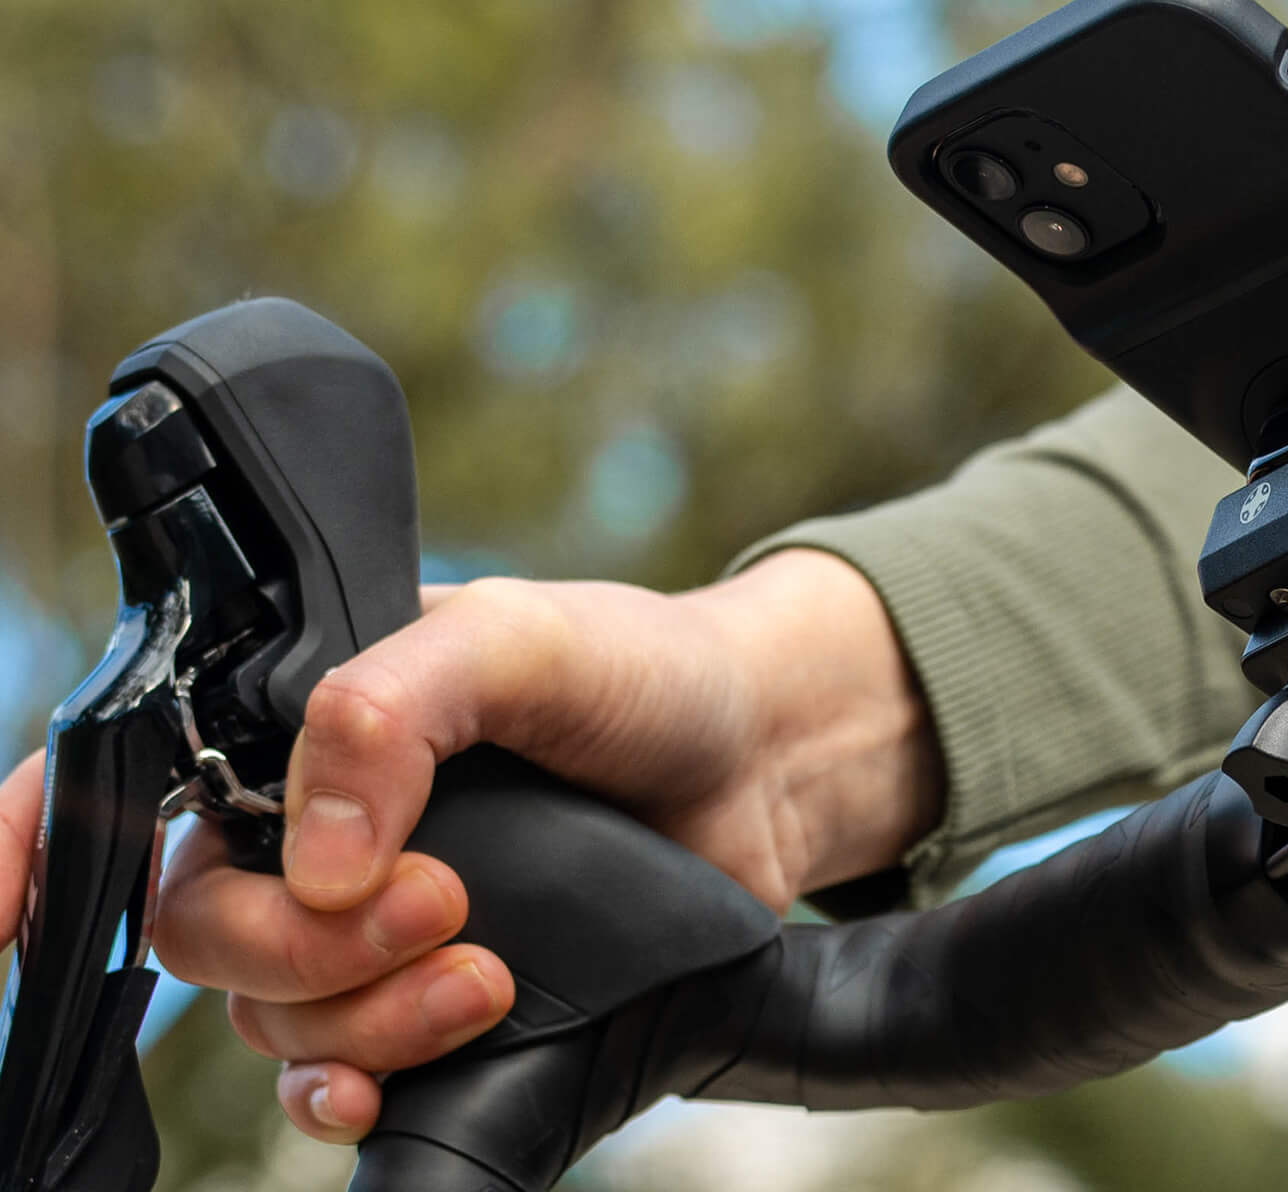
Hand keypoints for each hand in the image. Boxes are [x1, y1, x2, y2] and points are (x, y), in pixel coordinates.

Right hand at [0, 549, 938, 1144]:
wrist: (768, 757)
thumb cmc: (641, 673)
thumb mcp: (522, 634)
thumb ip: (393, 707)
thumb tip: (316, 856)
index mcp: (288, 728)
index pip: (104, 788)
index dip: (22, 854)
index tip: (2, 923)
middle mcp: (301, 835)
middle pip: (196, 929)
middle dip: (300, 943)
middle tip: (442, 905)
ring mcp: (360, 933)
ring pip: (268, 1017)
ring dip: (363, 1015)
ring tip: (490, 967)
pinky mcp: (428, 1011)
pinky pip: (331, 1084)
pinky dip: (344, 1097)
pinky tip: (388, 1088)